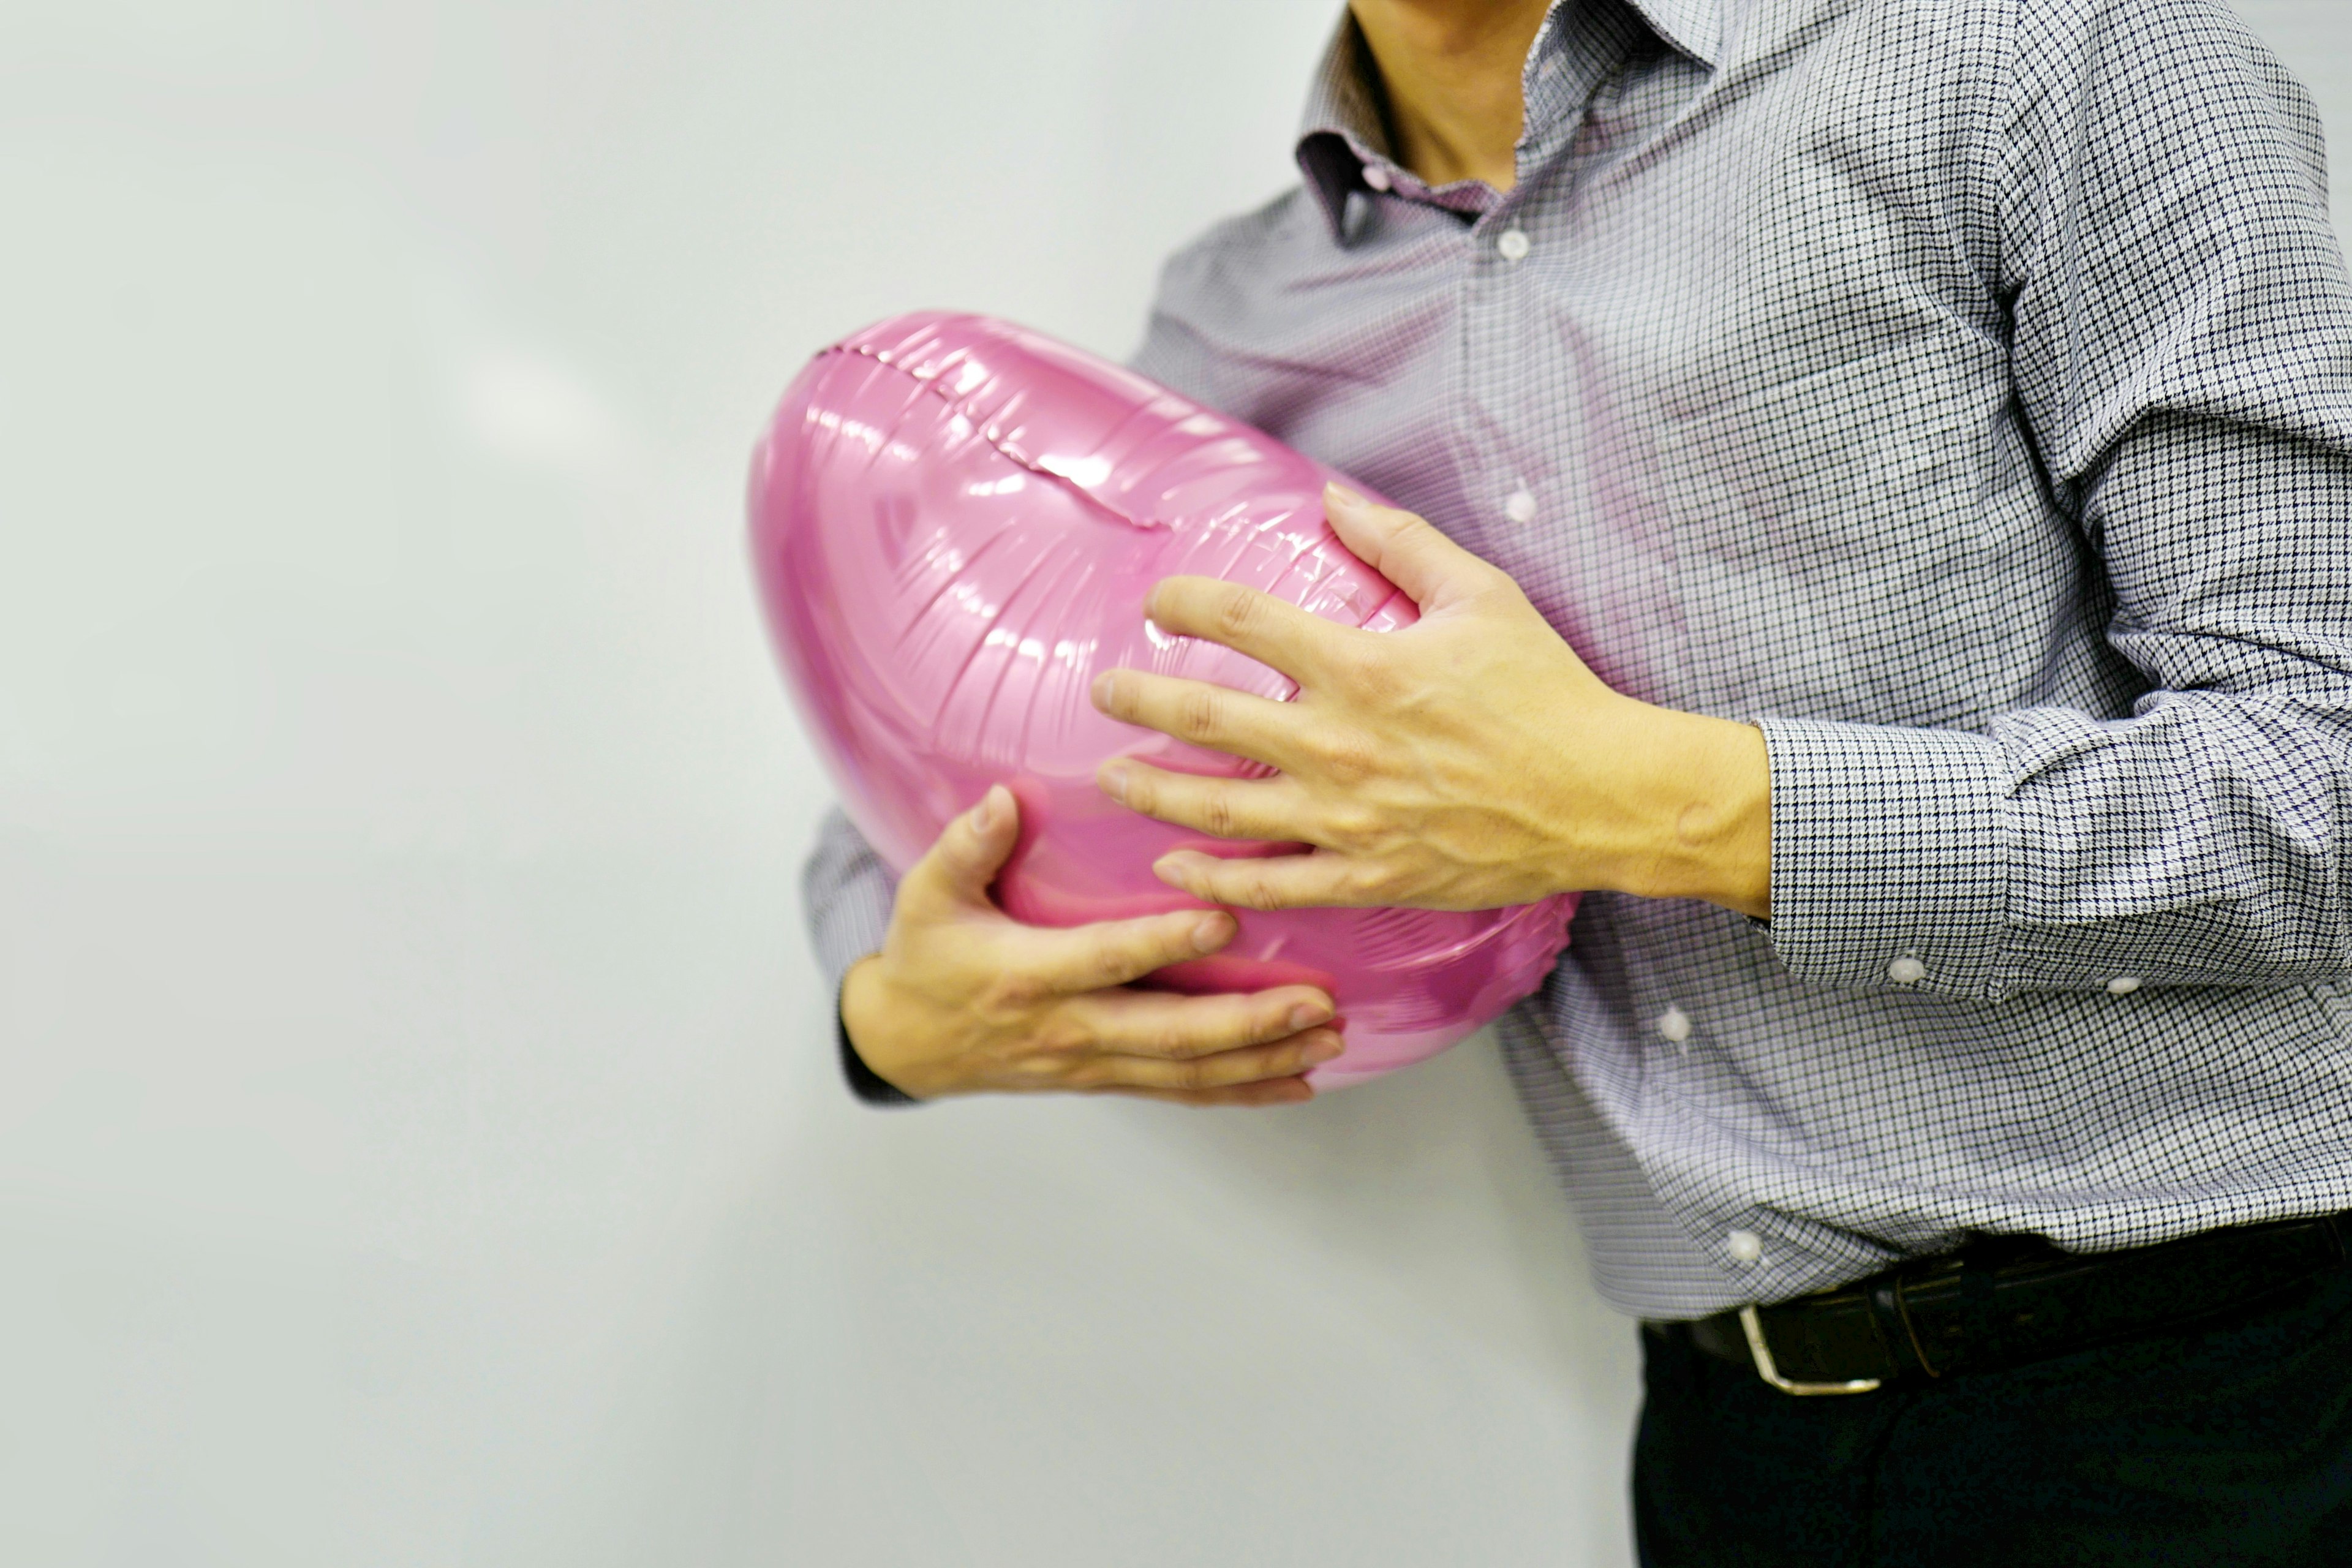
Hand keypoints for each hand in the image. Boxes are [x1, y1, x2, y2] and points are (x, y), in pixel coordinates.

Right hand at [841, 785, 1345, 1104]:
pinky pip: (1183, 1091)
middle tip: (1314, 1002)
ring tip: (1327, 1039)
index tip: (1221, 915)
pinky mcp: (1107, 1079)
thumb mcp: (926, 894)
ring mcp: (1093, 1062)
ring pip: (1188, 1071)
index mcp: (1029, 976)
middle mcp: (1070, 1028)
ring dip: (1263, 1059)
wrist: (908, 1044)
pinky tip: (1297, 1082)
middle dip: (1248, 1022)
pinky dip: (1242, 1091)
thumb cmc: (927, 958)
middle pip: (1169, 1034)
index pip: (1107, 959)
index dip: (1163, 943)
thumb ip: (966, 845)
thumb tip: (1002, 797)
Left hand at [1089, 483, 1771, 916]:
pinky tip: (1171, 870)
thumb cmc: (1545, 691)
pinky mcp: (1365, 874)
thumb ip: (1400, 544)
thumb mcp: (1481, 595)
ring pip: (1218, 809)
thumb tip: (1333, 497)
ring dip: (1153, 793)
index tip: (1159, 603)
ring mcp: (1345, 817)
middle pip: (1205, 719)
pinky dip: (1212, 882)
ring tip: (1113, 778)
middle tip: (1102, 692)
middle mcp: (1338, 743)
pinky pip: (1269, 886)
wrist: (1599, 796)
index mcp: (1362, 666)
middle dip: (1140, 702)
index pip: (1244, 622)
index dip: (1187, 604)